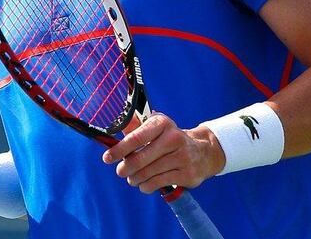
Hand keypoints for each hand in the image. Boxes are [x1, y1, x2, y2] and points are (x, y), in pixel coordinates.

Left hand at [101, 113, 224, 193]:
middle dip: (125, 168)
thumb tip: (116, 124)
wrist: (203, 152)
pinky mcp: (187, 174)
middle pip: (140, 159)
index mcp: (163, 123)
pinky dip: (146, 186)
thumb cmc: (170, 139)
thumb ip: (135, 127)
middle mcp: (174, 138)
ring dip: (135, 178)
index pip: (136, 137)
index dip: (119, 149)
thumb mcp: (156, 128)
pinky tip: (145, 184)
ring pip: (147, 174)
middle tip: (121, 171)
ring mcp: (182, 157)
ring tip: (133, 178)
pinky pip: (157, 184)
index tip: (107, 157)